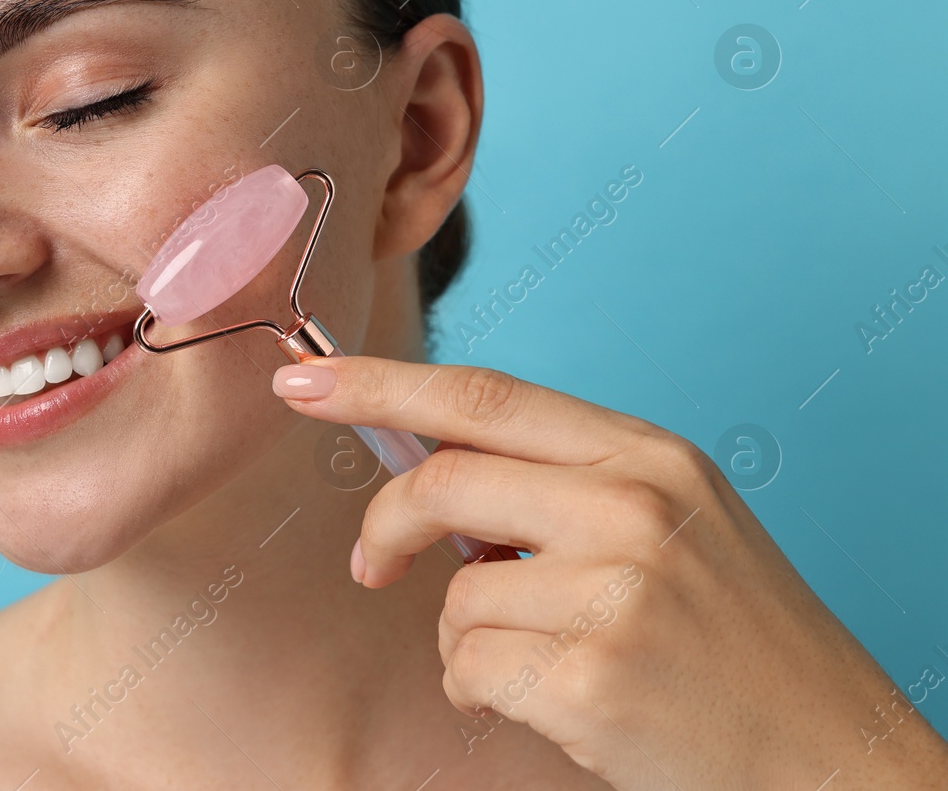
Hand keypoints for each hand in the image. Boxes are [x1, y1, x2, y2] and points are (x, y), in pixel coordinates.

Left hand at [272, 356, 947, 790]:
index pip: (482, 394)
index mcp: (646, 455)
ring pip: (452, 595)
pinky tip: (553, 705)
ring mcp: (617, 592)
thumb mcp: (669, 523)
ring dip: (464, 639)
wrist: (831, 753)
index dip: (379, 385)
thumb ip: (557, 484)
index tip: (303, 380)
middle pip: (444, 482)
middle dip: (385, 527)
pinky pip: (468, 669)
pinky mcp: (593, 677)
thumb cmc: (731, 640)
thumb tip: (430, 476)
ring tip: (541, 663)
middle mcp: (633, 506)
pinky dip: (482, 694)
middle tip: (370, 565)